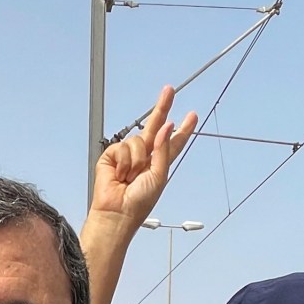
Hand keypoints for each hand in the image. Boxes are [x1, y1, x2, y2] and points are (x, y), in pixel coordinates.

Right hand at [89, 85, 197, 228]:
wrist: (117, 213)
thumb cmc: (139, 203)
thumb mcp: (159, 175)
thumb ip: (163, 149)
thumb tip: (167, 126)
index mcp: (159, 163)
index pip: (173, 142)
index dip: (183, 129)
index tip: (191, 116)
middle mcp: (144, 156)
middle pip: (155, 126)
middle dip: (162, 108)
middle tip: (169, 90)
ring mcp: (127, 156)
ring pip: (137, 140)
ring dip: (136, 160)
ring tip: (130, 177)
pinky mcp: (111, 156)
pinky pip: (121, 147)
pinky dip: (123, 162)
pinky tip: (120, 175)